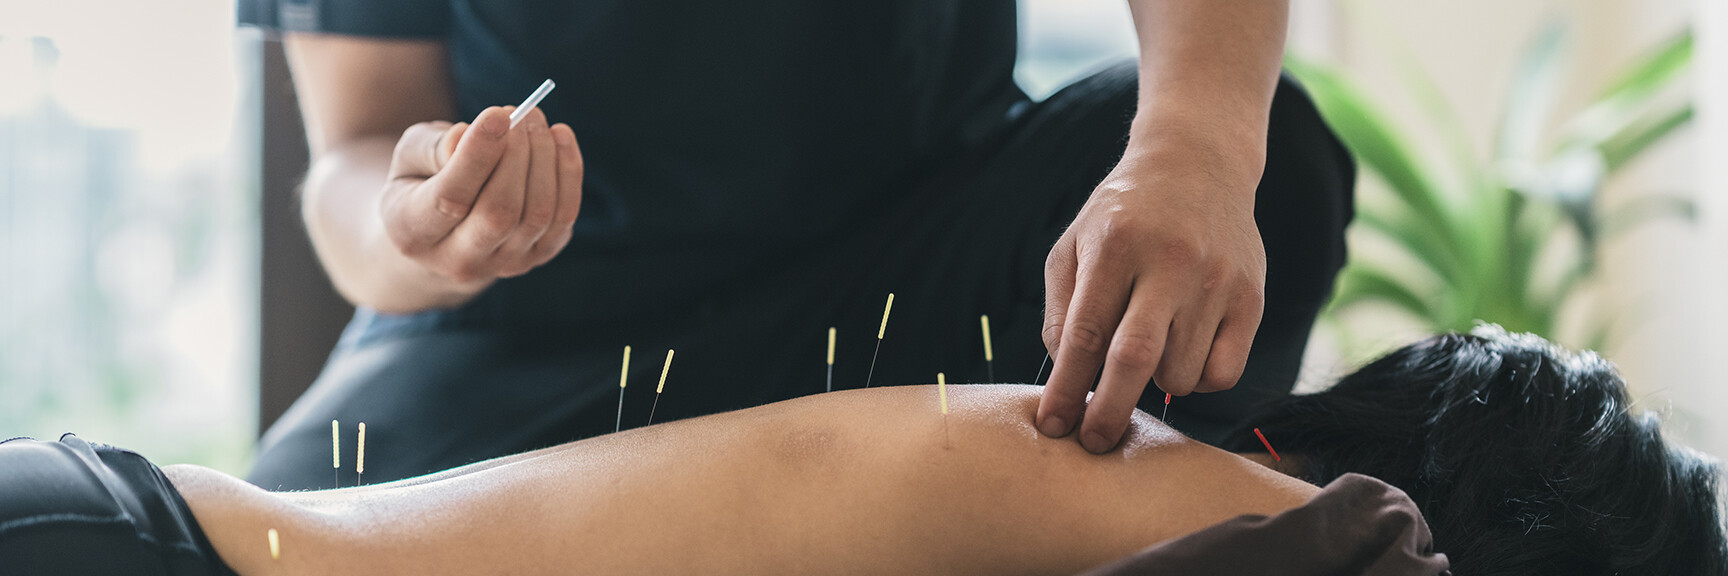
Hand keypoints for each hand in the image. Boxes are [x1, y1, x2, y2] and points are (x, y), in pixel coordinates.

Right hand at [380, 106, 583, 294]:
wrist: (444, 231)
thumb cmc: (422, 180)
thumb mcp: (409, 158)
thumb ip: (432, 148)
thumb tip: (467, 137)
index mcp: (413, 233)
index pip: (450, 199)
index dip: (477, 154)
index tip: (498, 113)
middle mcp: (458, 260)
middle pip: (499, 213)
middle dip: (516, 155)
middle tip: (520, 112)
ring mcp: (502, 264)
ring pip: (536, 214)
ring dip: (544, 158)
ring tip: (535, 118)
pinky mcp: (536, 256)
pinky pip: (562, 217)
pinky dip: (568, 173)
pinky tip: (560, 136)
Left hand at [1036, 137, 1266, 453]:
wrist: (1198, 165)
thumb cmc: (1122, 217)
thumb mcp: (1075, 245)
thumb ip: (1063, 312)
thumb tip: (1067, 379)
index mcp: (1115, 244)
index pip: (1085, 333)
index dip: (1066, 388)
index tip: (1053, 426)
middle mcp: (1170, 260)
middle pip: (1135, 358)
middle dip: (1109, 411)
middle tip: (1092, 443)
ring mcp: (1216, 279)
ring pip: (1180, 373)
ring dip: (1156, 384)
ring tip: (1148, 349)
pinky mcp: (1252, 296)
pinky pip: (1223, 372)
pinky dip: (1198, 379)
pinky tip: (1184, 350)